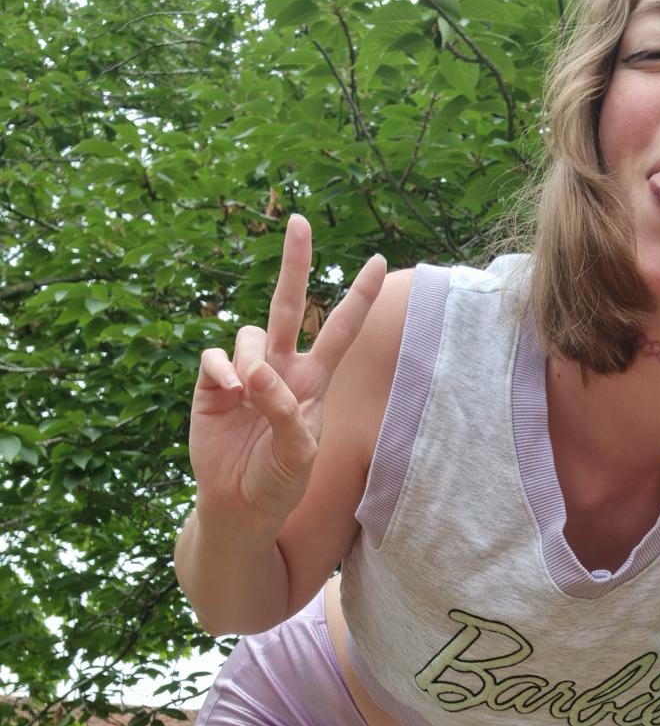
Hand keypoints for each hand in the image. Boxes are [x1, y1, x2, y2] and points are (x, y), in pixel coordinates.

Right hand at [189, 214, 386, 530]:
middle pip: (289, 304)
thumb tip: (255, 373)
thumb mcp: (299, 455)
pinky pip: (214, 356)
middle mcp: (280, 368)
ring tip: (250, 395)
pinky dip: (222, 369)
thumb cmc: (278, 482)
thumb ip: (286, 412)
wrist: (240, 506)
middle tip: (300, 220)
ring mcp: (244, 373)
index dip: (358, 297)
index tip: (381, 261)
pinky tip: (230, 393)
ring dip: (251, 357)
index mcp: (313, 381)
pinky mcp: (212, 384)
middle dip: (295, 262)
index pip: (339, 330)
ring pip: (249, 334)